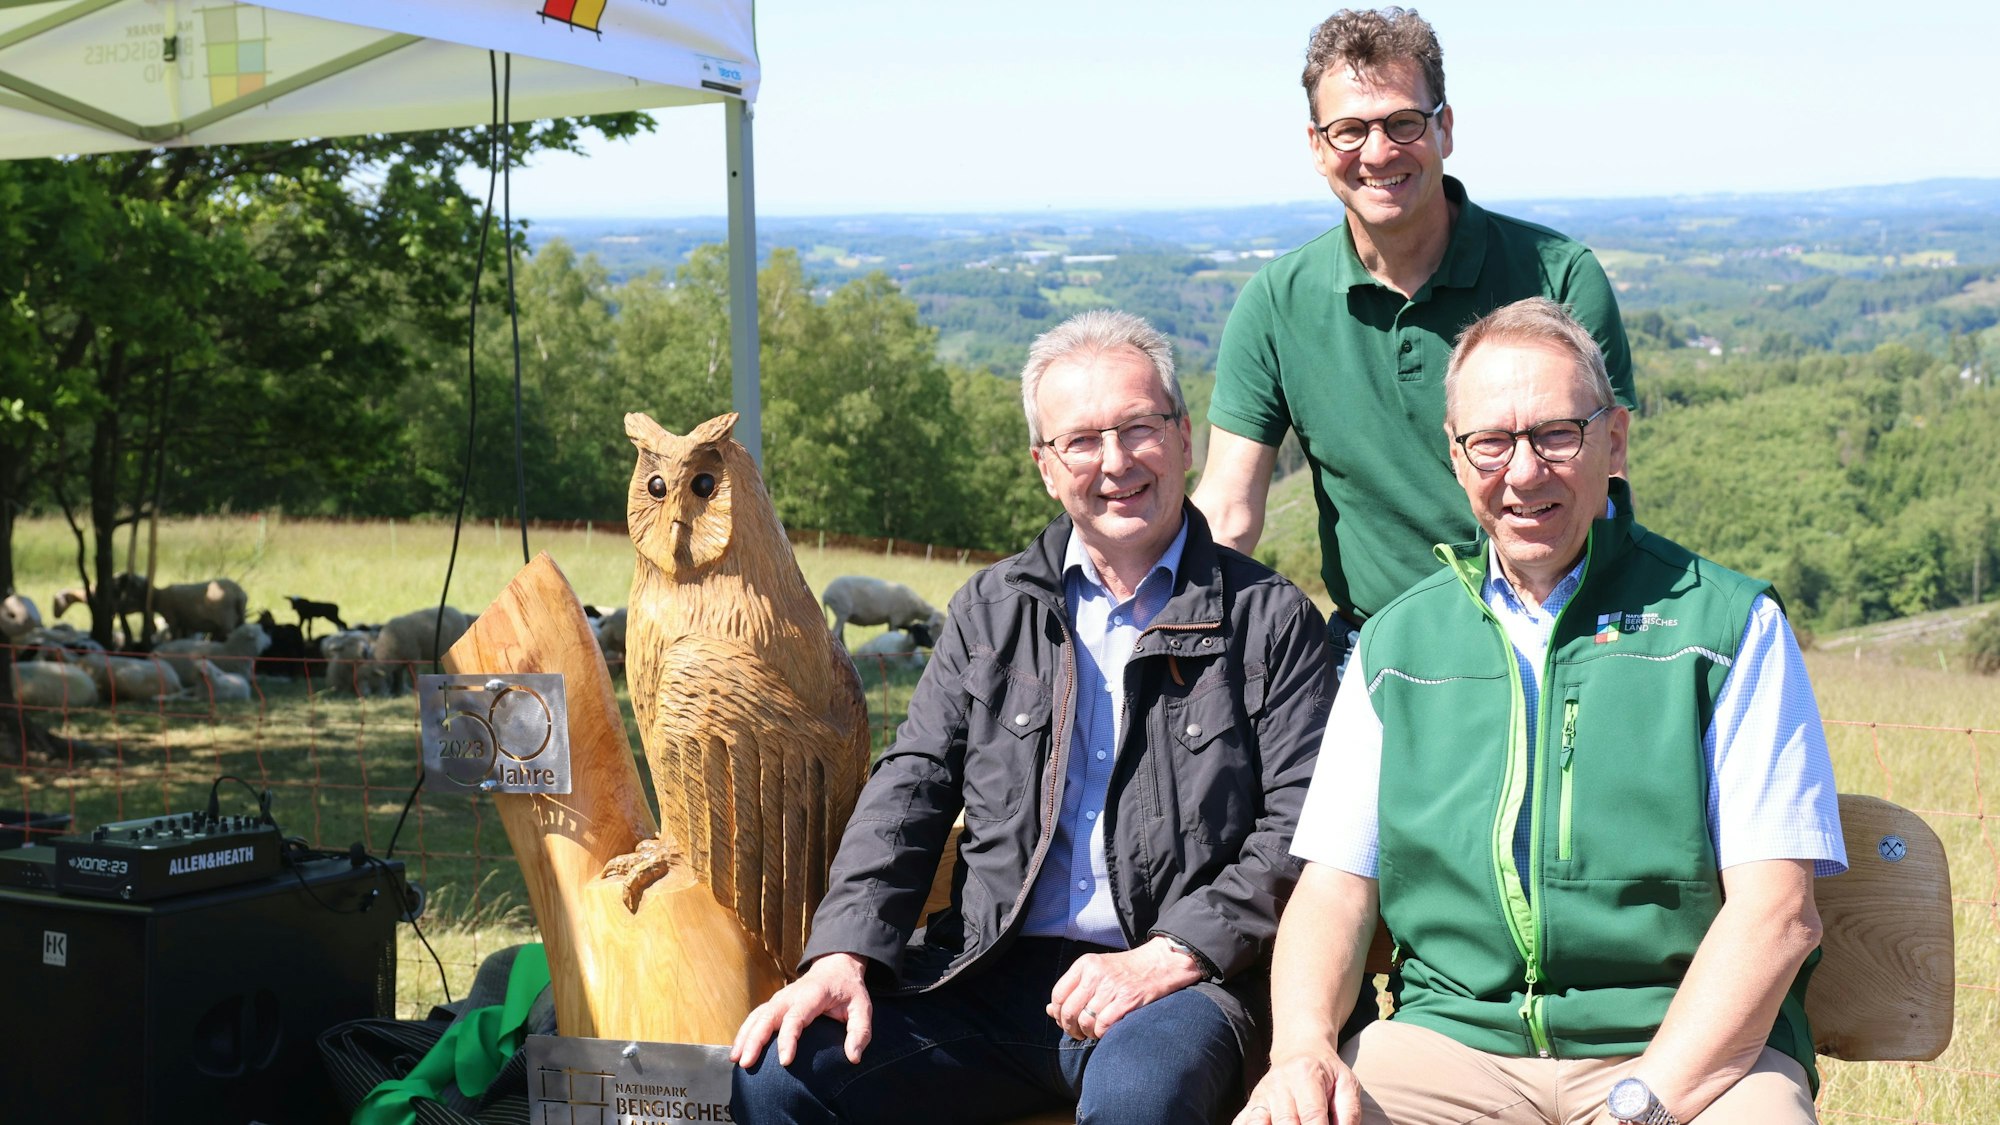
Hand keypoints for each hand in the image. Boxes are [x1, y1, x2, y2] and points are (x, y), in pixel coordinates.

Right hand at [730, 952, 872, 1068]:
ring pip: (757, 1016)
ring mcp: (780, 998)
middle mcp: (791, 995)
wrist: (835, 967)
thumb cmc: (849, 990)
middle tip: (747, 1063)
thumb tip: (854, 1058)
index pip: (796, 1017)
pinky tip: (738, 1051)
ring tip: (736, 1060)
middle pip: (768, 1016)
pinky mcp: (774, 1003)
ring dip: (745, 1037)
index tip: (784, 1061)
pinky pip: (755, 1017)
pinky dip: (744, 1032)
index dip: (788, 1039)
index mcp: (812, 995)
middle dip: (755, 1040)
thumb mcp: (862, 1007)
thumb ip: (860, 1031)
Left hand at [1045, 937, 1203, 1038]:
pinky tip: (1105, 1032)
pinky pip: (1103, 1025)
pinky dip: (1101, 1034)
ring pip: (1085, 1021)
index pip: (1058, 994)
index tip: (1063, 1021)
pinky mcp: (1126, 1000)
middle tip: (1077, 1033)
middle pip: (1069, 1010)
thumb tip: (1049, 1011)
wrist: (1159, 963)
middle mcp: (1095, 974)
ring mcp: (1111, 987)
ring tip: (1092, 1032)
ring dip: (1086, 1033)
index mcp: (1085, 964)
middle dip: (1070, 1028)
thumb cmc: (1125, 971)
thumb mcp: (1096, 971)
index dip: (1058, 1013)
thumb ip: (1074, 989)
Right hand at [1232, 1049, 1360, 1124]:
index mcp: (1306, 1076)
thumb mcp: (1347, 1084)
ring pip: (1260, 1123)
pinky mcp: (1251, 1104)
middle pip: (1285, 1122)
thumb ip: (1349, 1112)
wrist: (1299, 1051)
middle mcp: (1279, 1084)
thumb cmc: (1327, 1074)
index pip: (1311, 1115)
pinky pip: (1242, 1122)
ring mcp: (1262, 1094)